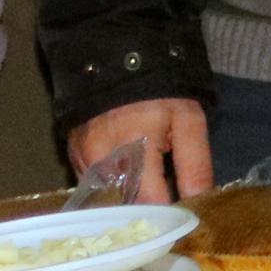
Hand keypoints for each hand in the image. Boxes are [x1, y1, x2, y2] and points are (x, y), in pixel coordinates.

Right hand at [68, 99, 212, 203]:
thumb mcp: (188, 120)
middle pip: (126, 206)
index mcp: (133, 151)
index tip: (182, 214)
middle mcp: (100, 160)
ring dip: (128, 199)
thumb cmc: (160, 88)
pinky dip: (112, 186)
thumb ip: (194, 165)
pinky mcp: (72, 154)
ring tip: (147, 189)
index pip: (151, 205)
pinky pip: (94, 185)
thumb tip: (198, 205)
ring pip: (108, 199)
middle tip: (167, 203)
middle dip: (148, 209)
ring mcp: (81, 158)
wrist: (118, 55)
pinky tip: (127, 175)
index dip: (170, 214)